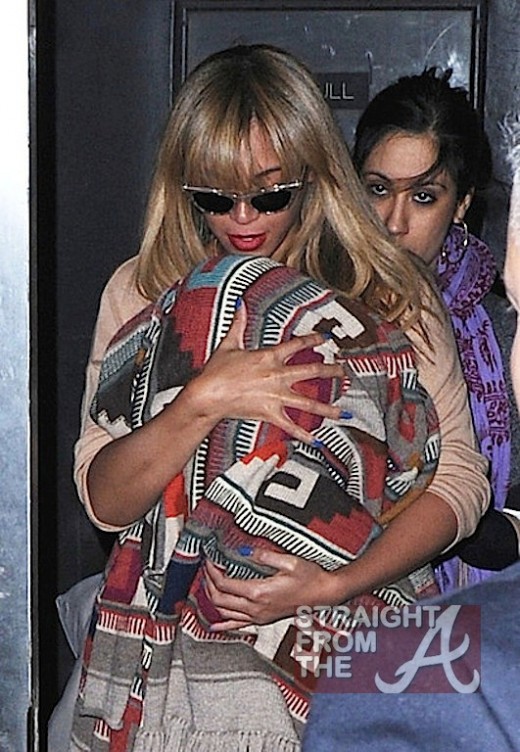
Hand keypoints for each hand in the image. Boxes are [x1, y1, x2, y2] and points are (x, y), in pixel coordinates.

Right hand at [190, 300, 344, 443]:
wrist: (208, 394)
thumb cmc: (216, 370)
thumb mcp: (229, 343)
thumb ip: (238, 323)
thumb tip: (239, 303)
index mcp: (270, 356)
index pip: (298, 344)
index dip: (314, 339)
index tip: (326, 339)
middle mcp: (278, 375)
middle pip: (312, 371)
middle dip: (331, 371)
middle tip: (344, 372)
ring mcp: (276, 395)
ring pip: (309, 403)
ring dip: (327, 408)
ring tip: (343, 413)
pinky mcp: (270, 413)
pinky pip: (291, 426)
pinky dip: (304, 435)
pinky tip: (317, 441)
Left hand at [203, 549, 335, 630]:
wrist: (324, 595)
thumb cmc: (310, 578)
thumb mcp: (289, 561)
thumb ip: (264, 556)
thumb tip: (244, 550)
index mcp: (259, 592)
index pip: (225, 584)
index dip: (213, 572)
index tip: (209, 560)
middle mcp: (256, 608)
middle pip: (220, 599)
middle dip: (209, 583)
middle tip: (207, 569)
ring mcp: (259, 617)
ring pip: (225, 612)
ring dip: (213, 598)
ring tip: (208, 584)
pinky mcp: (263, 620)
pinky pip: (238, 625)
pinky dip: (224, 625)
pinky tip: (214, 626)